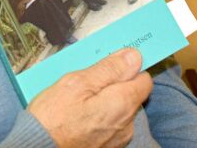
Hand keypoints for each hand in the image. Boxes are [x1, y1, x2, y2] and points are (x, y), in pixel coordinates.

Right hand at [28, 48, 151, 147]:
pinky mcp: (105, 147)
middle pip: (130, 94)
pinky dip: (97, 117)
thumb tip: (133, 57)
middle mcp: (126, 124)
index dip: (128, 68)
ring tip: (78, 100)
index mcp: (122, 104)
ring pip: (118, 110)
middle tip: (86, 80)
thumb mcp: (77, 82)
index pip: (143, 79)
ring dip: (104, 101)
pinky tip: (78, 115)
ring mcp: (116, 139)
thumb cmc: (53, 121)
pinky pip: (108, 124)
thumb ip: (109, 69)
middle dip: (112, 84)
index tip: (112, 62)